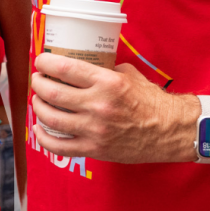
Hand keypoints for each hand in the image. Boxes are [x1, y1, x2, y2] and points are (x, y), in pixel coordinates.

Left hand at [31, 54, 198, 163]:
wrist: (172, 131)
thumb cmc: (152, 101)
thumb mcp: (129, 75)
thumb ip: (104, 69)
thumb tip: (82, 65)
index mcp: (107, 83)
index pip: (65, 68)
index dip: (45, 63)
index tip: (40, 61)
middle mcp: (98, 105)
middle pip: (53, 92)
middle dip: (38, 84)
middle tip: (37, 80)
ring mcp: (95, 130)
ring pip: (52, 118)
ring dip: (38, 107)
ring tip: (38, 101)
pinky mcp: (95, 149)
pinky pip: (60, 146)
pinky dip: (43, 137)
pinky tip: (39, 128)